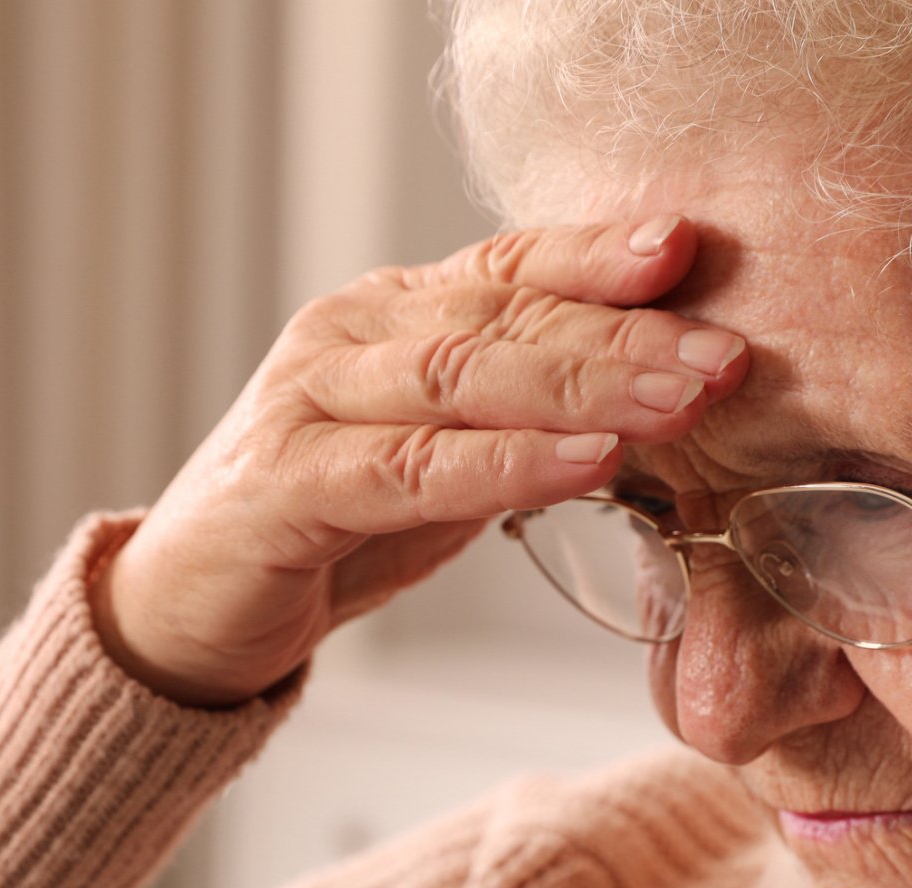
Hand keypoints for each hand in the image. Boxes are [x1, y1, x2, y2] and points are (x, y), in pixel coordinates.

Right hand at [91, 216, 749, 706]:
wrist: (187, 613)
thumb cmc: (325, 530)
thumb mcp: (441, 464)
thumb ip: (520, 425)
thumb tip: (652, 409)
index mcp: (388, 317)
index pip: (507, 267)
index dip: (597, 256)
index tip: (691, 249)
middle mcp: (346, 340)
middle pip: (501, 317)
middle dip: (622, 334)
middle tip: (724, 353)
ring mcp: (308, 405)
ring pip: (461, 378)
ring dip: (581, 388)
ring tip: (678, 400)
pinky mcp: (284, 487)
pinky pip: (411, 468)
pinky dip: (505, 464)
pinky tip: (584, 464)